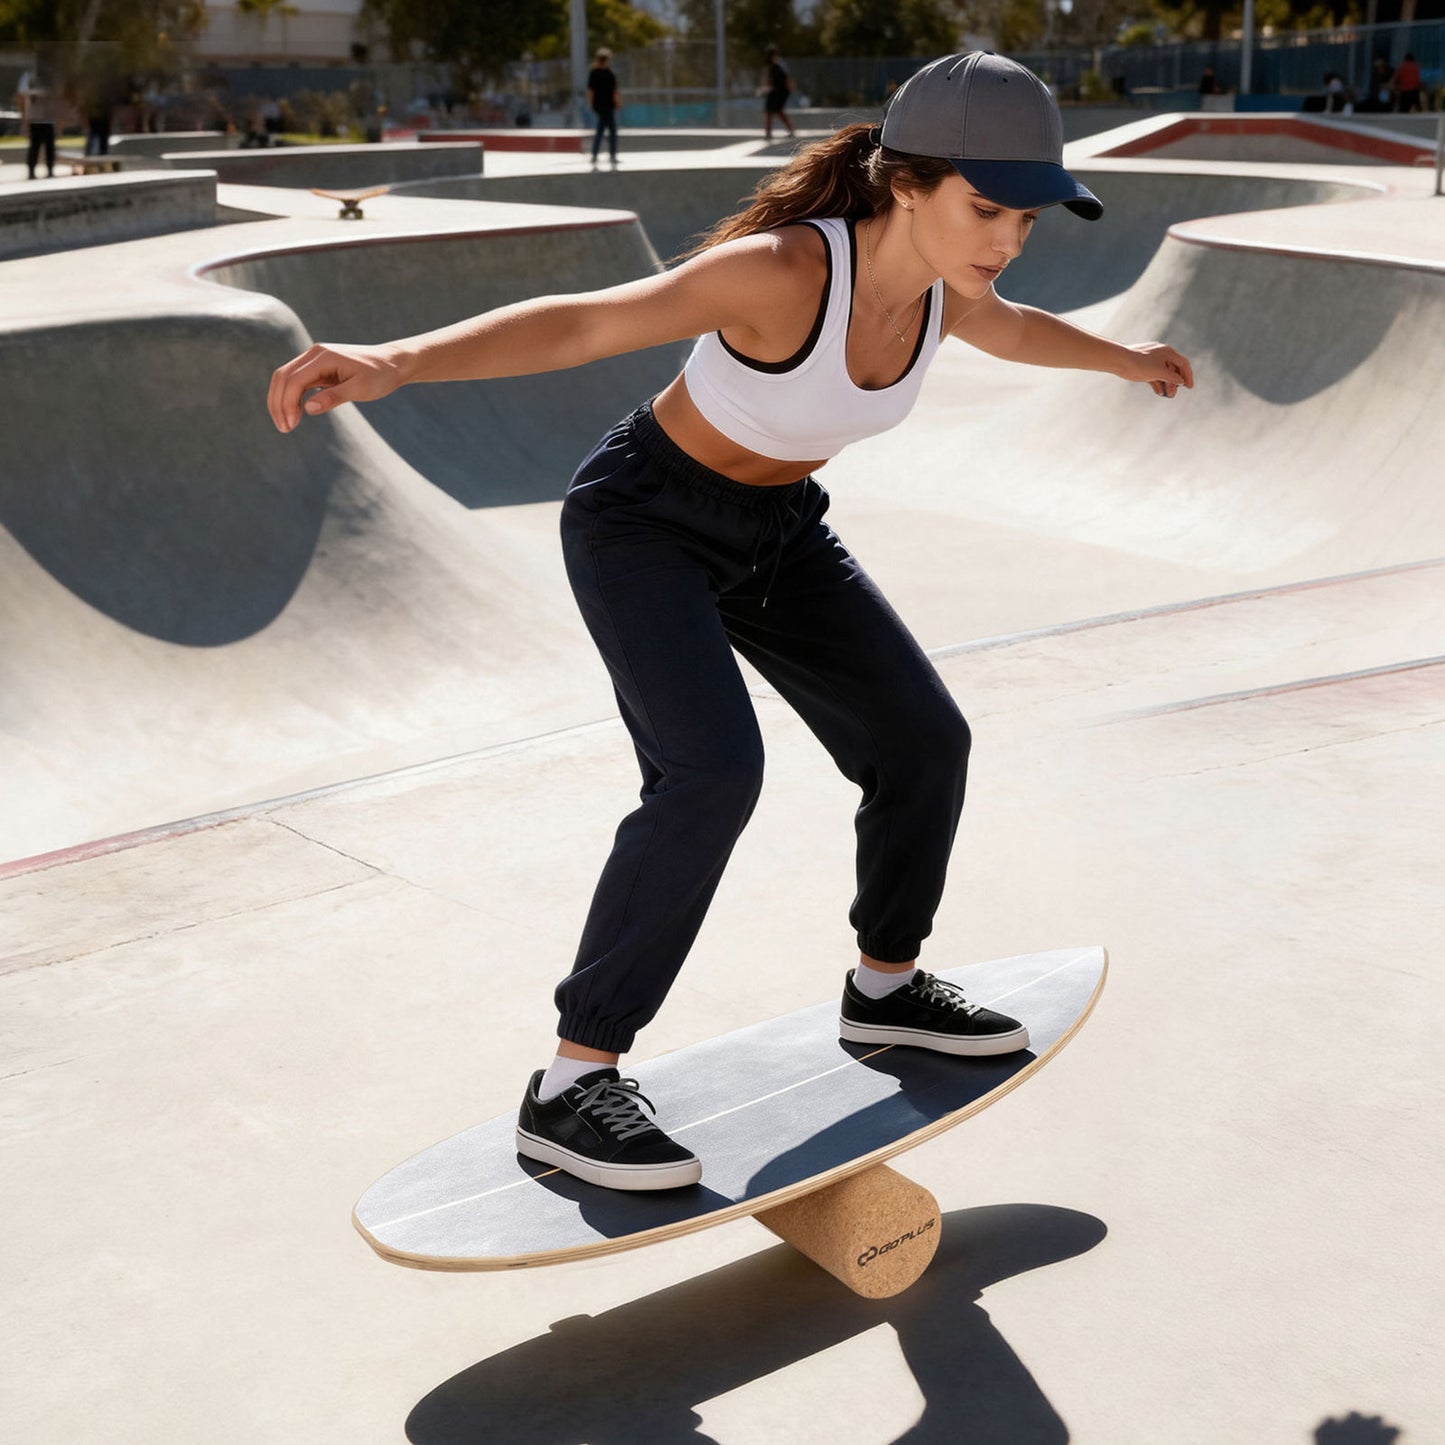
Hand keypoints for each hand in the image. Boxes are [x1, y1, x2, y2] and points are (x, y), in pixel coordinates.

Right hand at [267, 341, 403, 432]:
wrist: (392, 363)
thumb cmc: (380, 376)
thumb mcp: (361, 389)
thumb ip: (334, 397)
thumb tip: (308, 409)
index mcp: (323, 356)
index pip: (294, 379)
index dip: (287, 403)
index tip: (290, 425)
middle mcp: (314, 354)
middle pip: (283, 377)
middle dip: (278, 403)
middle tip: (284, 429)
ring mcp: (314, 359)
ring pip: (286, 378)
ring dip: (281, 401)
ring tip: (286, 425)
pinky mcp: (318, 367)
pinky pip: (297, 381)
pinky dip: (291, 397)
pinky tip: (294, 414)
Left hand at [1119, 342, 1193, 398]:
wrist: (1118, 360)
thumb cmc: (1139, 364)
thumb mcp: (1159, 372)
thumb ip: (1172, 377)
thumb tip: (1181, 381)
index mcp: (1168, 352)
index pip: (1183, 363)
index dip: (1188, 375)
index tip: (1189, 387)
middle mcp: (1161, 354)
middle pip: (1173, 369)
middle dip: (1175, 382)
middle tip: (1173, 394)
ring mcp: (1152, 359)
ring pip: (1163, 372)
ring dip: (1166, 384)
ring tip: (1167, 395)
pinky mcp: (1143, 365)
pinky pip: (1154, 374)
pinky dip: (1157, 382)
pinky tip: (1158, 392)